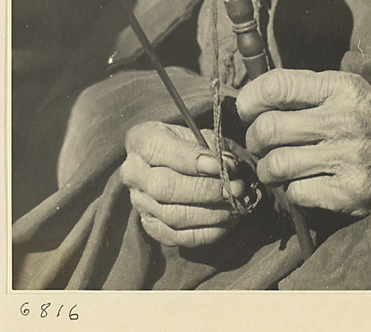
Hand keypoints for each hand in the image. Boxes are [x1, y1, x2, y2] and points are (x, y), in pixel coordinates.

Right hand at [120, 122, 245, 247]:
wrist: (169, 161)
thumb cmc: (189, 142)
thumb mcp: (200, 133)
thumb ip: (215, 147)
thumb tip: (229, 167)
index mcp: (142, 140)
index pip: (164, 152)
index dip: (196, 161)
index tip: (225, 165)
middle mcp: (133, 172)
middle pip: (166, 188)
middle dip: (207, 190)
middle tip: (237, 188)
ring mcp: (139, 202)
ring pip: (173, 216)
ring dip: (211, 214)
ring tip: (236, 205)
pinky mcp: (150, 226)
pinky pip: (178, 237)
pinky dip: (207, 232)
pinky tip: (228, 222)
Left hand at [236, 69, 370, 216]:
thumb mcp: (348, 89)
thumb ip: (306, 89)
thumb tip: (256, 98)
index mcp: (340, 88)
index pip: (276, 86)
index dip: (250, 99)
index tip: (247, 110)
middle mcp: (342, 121)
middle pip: (268, 129)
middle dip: (253, 138)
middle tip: (258, 142)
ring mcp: (347, 159)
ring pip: (276, 165)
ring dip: (266, 168)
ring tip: (273, 166)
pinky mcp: (349, 194)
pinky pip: (296, 193)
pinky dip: (289, 190)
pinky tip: (299, 182)